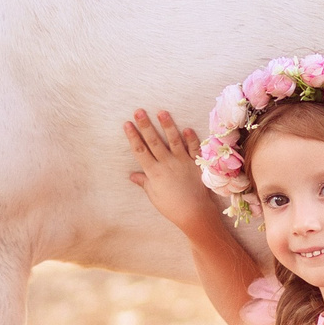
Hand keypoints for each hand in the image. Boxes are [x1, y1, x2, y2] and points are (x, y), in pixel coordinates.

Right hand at [124, 109, 216, 232]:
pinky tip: (187, 128)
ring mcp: (182, 162)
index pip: (140, 151)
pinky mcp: (196, 163)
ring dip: (167, 126)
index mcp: (154, 172)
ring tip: (162, 112)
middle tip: (139, 111)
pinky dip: (191, 138)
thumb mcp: (154, 196)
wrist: (194, 213)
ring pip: (174, 140)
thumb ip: (144, 182)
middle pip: (154, 141)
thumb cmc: (172, 207)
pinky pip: (194, 148)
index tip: (127, 124)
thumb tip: (132, 175)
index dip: (133, 136)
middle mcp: (167, 164)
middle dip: (145, 125)